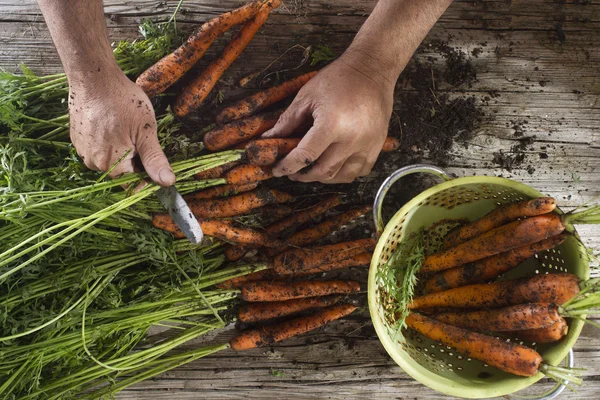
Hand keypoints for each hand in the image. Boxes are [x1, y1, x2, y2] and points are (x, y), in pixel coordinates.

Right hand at [68, 69, 174, 185]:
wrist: (93, 77)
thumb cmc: (121, 100)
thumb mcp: (146, 131)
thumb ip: (155, 159)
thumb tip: (168, 182)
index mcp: (111, 165)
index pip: (134, 183)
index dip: (147, 175)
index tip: (154, 159)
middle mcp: (93, 163)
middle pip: (122, 172)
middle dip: (135, 160)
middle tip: (139, 135)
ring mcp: (83, 151)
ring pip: (110, 160)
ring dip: (122, 150)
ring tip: (125, 127)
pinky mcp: (78, 139)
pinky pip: (98, 148)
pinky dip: (109, 141)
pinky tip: (114, 124)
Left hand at [262, 50, 394, 182]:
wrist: (372, 69)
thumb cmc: (339, 79)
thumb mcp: (307, 96)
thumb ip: (288, 120)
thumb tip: (270, 138)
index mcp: (332, 124)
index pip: (306, 155)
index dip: (288, 166)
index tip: (277, 170)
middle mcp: (352, 139)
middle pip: (323, 171)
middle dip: (304, 175)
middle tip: (293, 171)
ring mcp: (368, 144)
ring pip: (342, 176)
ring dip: (324, 177)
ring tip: (312, 170)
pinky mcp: (377, 146)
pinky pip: (360, 171)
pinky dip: (345, 174)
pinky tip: (334, 165)